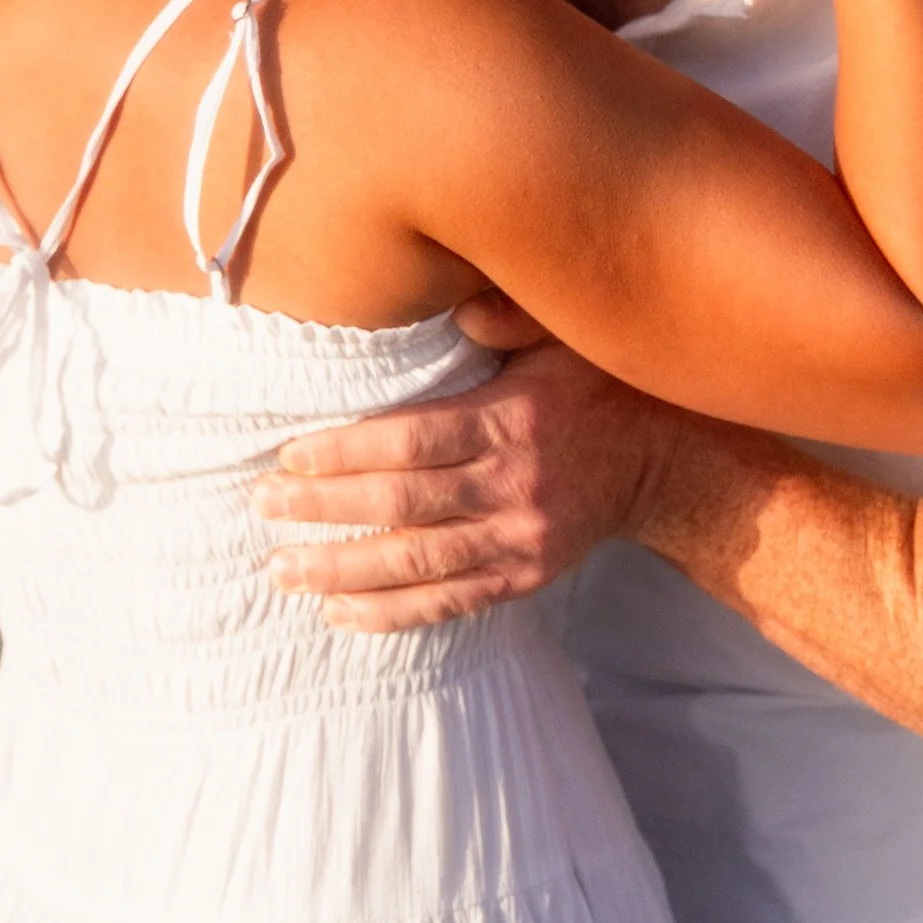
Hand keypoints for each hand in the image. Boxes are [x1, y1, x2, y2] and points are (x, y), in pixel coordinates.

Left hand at [252, 324, 679, 630]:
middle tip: (260, 508)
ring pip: (418, 563)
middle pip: (404, 504)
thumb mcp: (560, 332)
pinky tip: (339, 612)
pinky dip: (392, 613)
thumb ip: (503, 316)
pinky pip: (450, 602)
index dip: (346, 452)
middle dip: (325, 508)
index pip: (414, 440)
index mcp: (511, 419)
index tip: (288, 457)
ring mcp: (519, 539)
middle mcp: (513, 485)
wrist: (662, 459)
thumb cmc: (593, 383)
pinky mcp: (524, 576)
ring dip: (343, 570)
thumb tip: (450, 309)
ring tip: (282, 570)